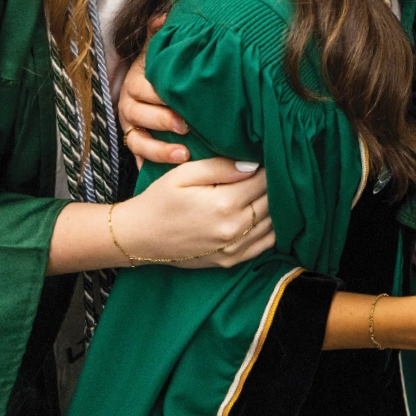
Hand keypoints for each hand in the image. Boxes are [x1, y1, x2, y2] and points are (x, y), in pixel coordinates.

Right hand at [112, 157, 274, 268]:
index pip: (264, 180)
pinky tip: (266, 214)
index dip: (269, 165)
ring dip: (277, 205)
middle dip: (275, 184)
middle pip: (273, 200)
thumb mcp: (184, 174)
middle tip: (272, 170)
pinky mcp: (232, 261)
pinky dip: (272, 228)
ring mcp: (235, 248)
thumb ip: (220, 166)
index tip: (267, 155)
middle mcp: (234, 228)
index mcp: (224, 203)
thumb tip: (253, 164)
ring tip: (270, 189)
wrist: (139, 237)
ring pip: (274, 222)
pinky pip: (266, 244)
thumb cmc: (159, 200)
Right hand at [118, 13, 189, 168]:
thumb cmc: (160, 70)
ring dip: (160, 149)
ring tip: (183, 154)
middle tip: (186, 127)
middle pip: (140, 115)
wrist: (152, 88)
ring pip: (139, 141)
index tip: (181, 101)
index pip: (144, 89)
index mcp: (136, 83)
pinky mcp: (137, 146)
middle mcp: (129, 106)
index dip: (160, 95)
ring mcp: (132, 128)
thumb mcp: (158, 50)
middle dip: (163, 121)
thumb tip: (163, 16)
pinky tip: (172, 175)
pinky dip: (152, 167)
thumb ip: (159, 33)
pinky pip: (140, 160)